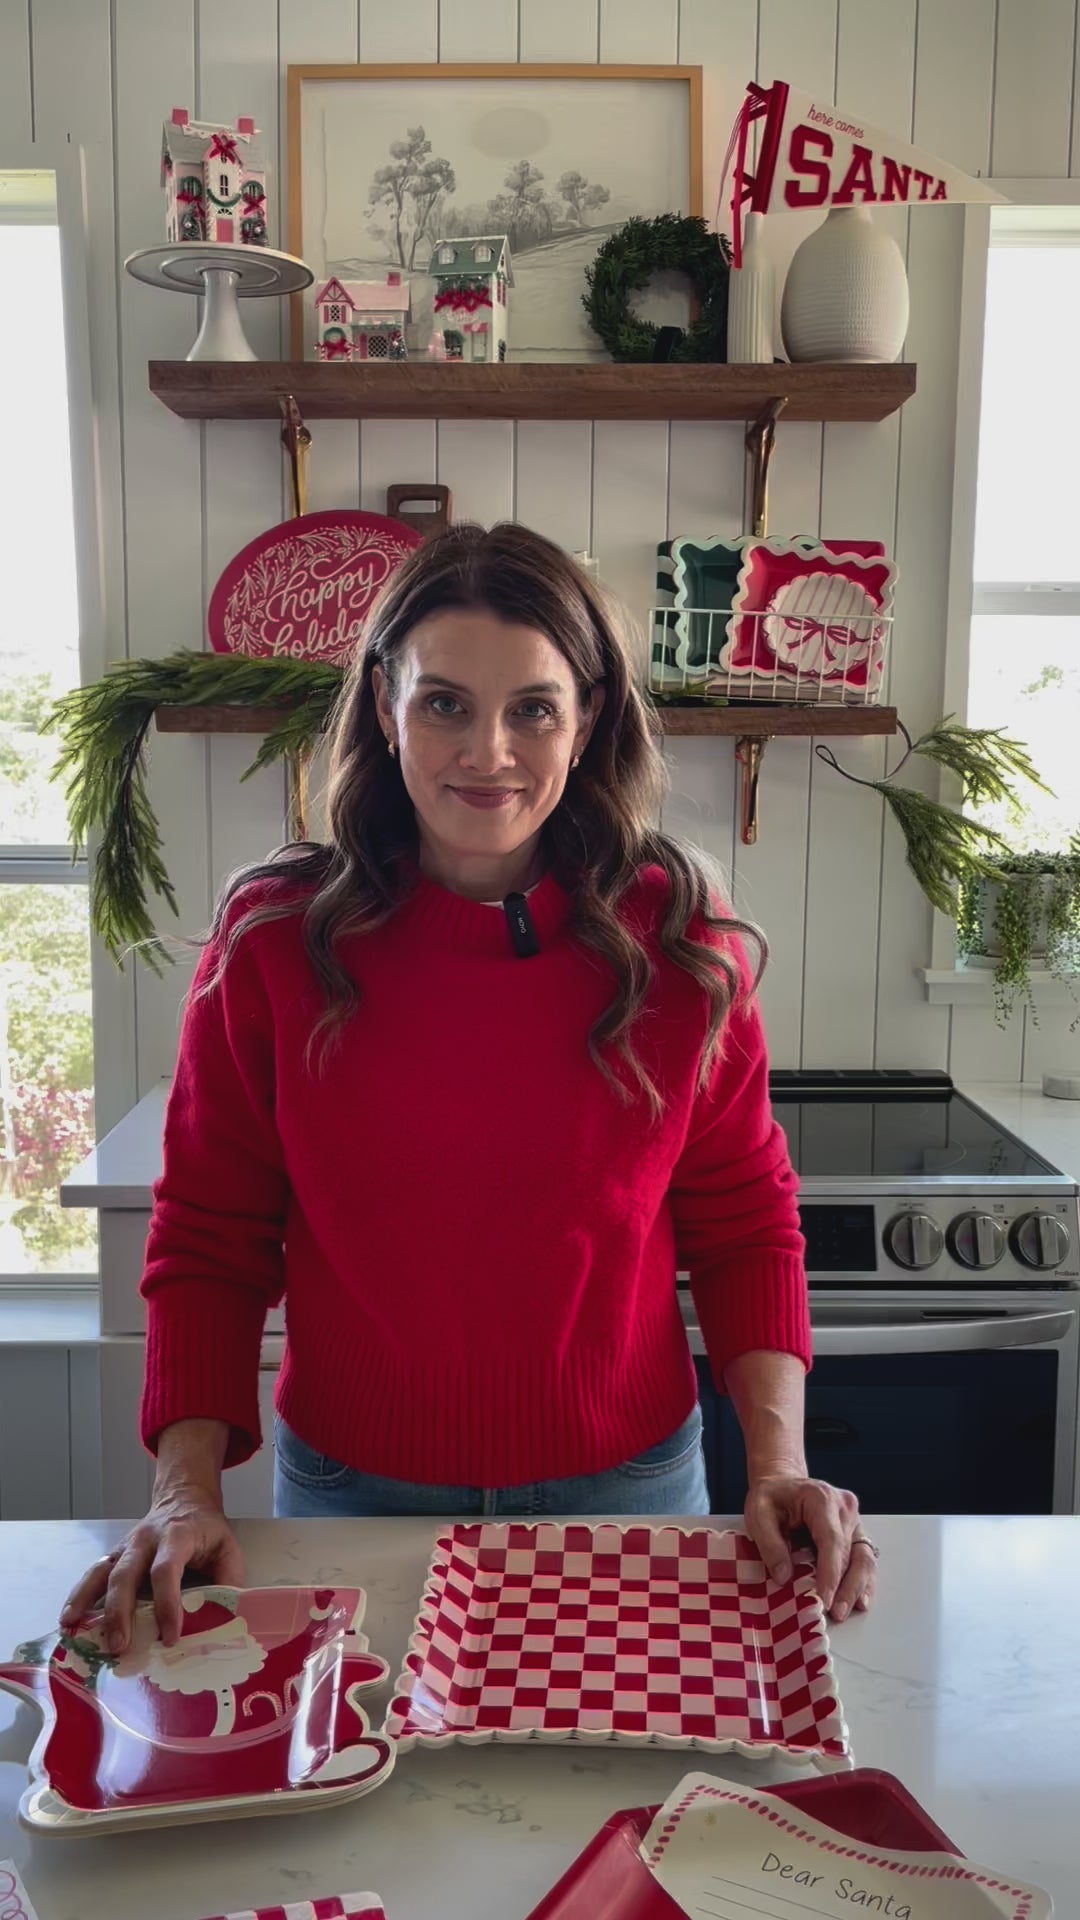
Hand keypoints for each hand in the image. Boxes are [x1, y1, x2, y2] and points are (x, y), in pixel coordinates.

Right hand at [59, 1485, 243, 1652]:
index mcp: (177, 1536)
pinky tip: (69, 1618)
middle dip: (120, 1611)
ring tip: (74, 1629)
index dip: (167, 1604)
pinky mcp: (115, 1555)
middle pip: (126, 1574)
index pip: (166, 1571)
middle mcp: (145, 1540)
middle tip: (119, 1646)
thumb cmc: (207, 1529)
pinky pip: (94, 1574)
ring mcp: (126, 1546)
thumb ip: (229, 1580)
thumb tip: (225, 1618)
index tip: (170, 1636)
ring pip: (102, 1572)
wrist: (184, 1497)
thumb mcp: (228, 1547)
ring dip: (87, 1601)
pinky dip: (79, 1595)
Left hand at [744, 1473, 876, 1620]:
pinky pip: (864, 1559)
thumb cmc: (771, 1497)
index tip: (824, 1598)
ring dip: (856, 1588)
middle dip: (845, 1587)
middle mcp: (845, 1508)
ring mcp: (854, 1520)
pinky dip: (862, 1581)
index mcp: (822, 1499)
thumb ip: (770, 1544)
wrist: (783, 1481)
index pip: (831, 1540)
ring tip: (843, 1611)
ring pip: (864, 1558)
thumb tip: (784, 1577)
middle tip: (834, 1613)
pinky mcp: (856, 1532)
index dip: (830, 1573)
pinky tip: (859, 1600)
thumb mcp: (758, 1514)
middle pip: (853, 1553)